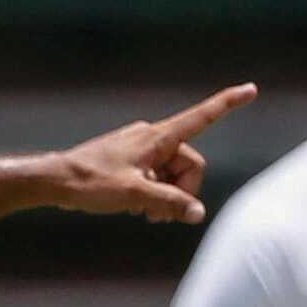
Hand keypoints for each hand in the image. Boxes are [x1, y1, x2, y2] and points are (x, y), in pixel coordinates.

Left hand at [50, 83, 257, 223]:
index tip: (251, 89)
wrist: (55, 181)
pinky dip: (155, 194)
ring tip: (146, 215)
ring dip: (168, 197)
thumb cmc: (90, 182)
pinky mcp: (131, 161)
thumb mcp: (133, 196)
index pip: (201, 117)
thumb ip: (169, 203)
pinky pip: (157, 177)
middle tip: (161, 216)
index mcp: (157, 138)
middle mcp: (152, 138)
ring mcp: (141, 150)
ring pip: (173, 174)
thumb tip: (198, 212)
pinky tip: (137, 209)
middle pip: (190, 163)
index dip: (227, 104)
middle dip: (183, 191)